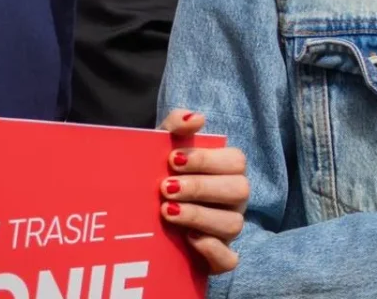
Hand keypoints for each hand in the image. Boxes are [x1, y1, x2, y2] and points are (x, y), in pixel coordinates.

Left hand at [158, 109, 248, 273]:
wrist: (136, 219)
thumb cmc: (157, 177)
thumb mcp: (161, 148)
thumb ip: (176, 126)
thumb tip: (196, 118)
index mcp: (226, 171)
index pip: (236, 161)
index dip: (207, 160)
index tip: (172, 159)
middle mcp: (233, 200)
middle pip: (240, 190)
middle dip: (201, 187)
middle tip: (166, 187)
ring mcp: (227, 230)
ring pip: (233, 224)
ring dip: (199, 216)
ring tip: (167, 212)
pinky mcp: (218, 258)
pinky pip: (229, 259)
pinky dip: (212, 250)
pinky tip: (189, 239)